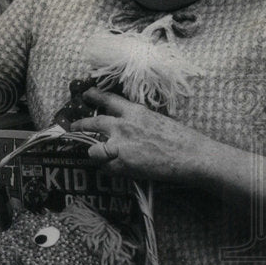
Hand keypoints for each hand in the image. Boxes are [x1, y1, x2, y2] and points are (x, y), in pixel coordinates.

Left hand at [70, 86, 215, 182]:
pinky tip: (111, 168)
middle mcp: (123, 126)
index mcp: (134, 112)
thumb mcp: (157, 119)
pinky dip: (106, 169)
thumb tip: (125, 120)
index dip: (93, 96)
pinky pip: (105, 168)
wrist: (192, 155)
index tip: (86, 95)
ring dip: (93, 152)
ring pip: (92, 149)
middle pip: (92, 124)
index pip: (107, 99)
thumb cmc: (181, 137)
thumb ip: (138, 118)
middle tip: (73, 127)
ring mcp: (122, 146)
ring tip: (94, 154)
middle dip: (80, 125)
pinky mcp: (124, 165)